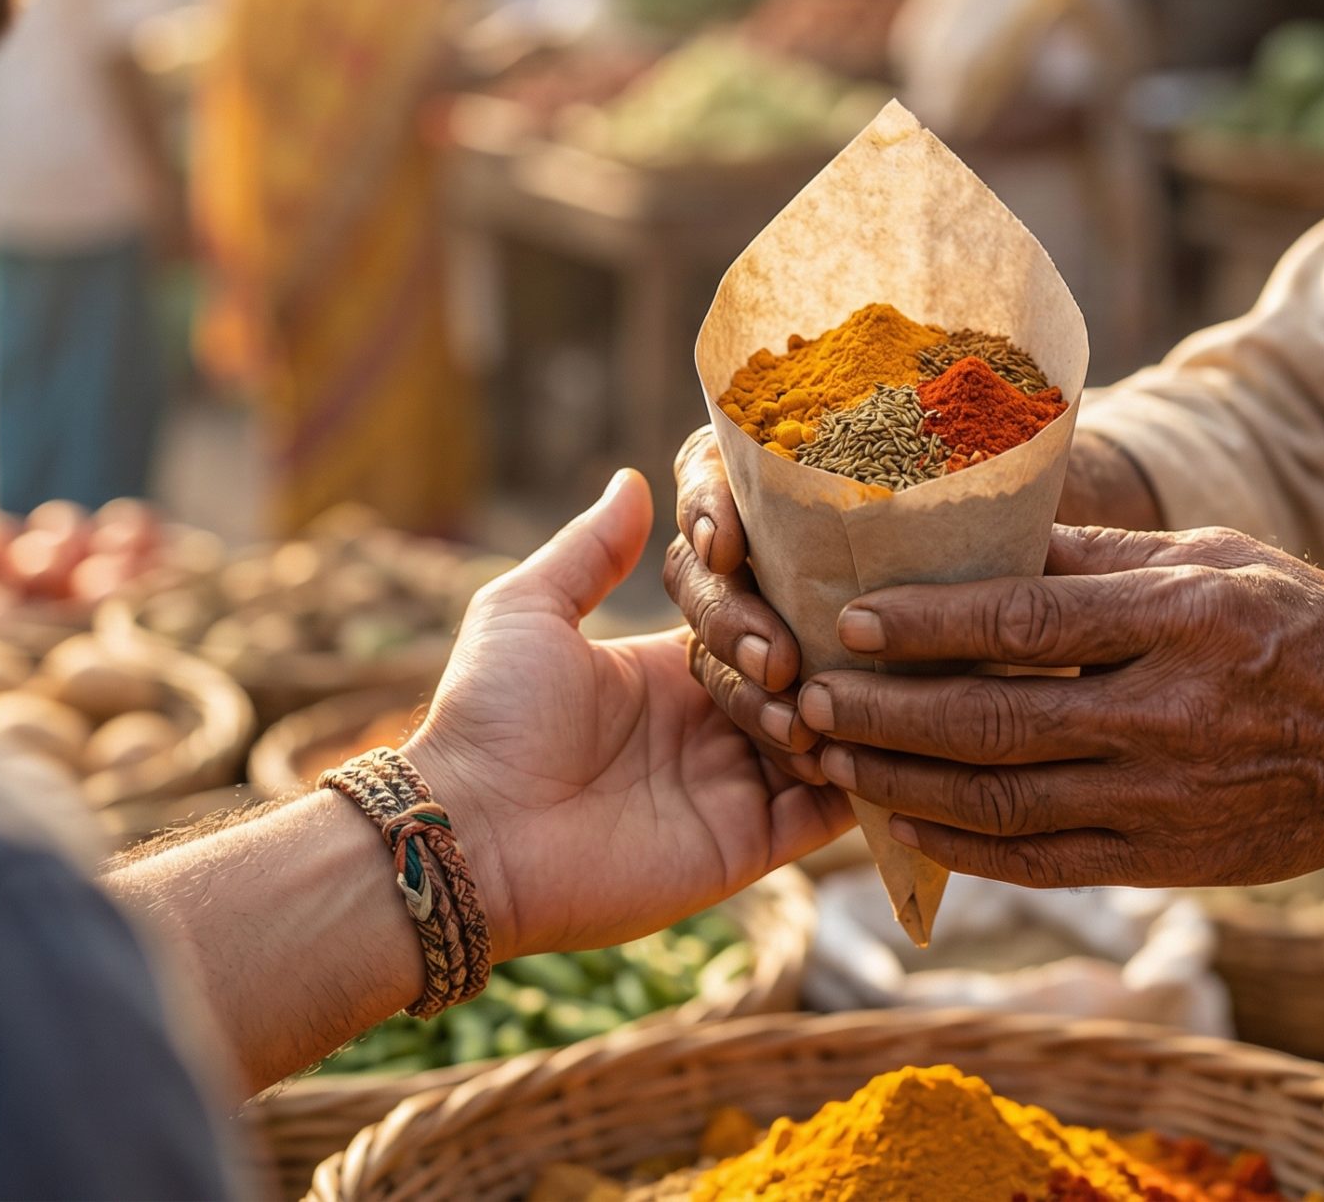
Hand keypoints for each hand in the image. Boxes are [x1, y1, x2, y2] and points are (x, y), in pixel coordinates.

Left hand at [407, 470, 852, 958]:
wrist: (473, 833)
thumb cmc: (487, 717)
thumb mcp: (527, 610)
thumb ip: (588, 549)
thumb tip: (634, 478)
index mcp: (664, 670)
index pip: (747, 616)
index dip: (755, 597)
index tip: (751, 578)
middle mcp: (707, 726)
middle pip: (793, 672)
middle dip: (792, 655)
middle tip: (774, 659)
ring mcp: (732, 788)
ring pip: (821, 734)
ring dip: (822, 710)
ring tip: (799, 700)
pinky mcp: (747, 846)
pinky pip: (826, 814)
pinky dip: (850, 781)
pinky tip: (841, 746)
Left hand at [790, 524, 1323, 889]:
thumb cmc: (1309, 631)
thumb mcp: (1219, 561)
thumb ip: (1103, 559)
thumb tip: (987, 533)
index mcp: (1181, 623)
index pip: (1028, 625)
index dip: (930, 626)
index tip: (851, 619)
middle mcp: (1167, 717)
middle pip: (997, 723)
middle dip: (888, 718)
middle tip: (808, 703)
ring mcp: (1164, 801)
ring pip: (1005, 803)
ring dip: (905, 788)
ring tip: (831, 763)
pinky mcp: (1164, 863)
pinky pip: (1044, 864)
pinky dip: (967, 850)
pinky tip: (908, 828)